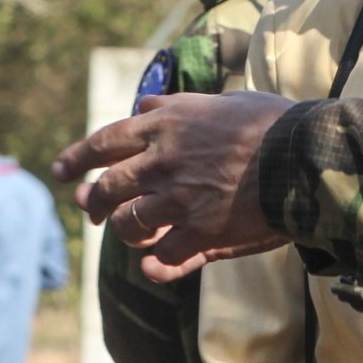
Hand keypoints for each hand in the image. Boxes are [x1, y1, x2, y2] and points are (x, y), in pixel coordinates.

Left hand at [51, 90, 294, 281]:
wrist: (301, 157)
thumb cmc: (269, 123)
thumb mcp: (219, 100)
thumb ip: (177, 106)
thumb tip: (146, 104)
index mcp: (164, 125)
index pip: (104, 141)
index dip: (77, 157)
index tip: (61, 171)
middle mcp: (161, 161)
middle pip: (108, 187)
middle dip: (94, 201)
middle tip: (91, 208)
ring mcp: (178, 198)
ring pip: (129, 224)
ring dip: (127, 230)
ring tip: (133, 233)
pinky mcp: (199, 230)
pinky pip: (163, 254)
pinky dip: (156, 261)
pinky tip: (153, 262)